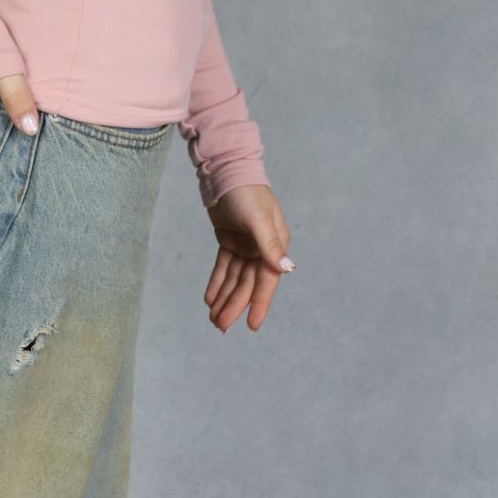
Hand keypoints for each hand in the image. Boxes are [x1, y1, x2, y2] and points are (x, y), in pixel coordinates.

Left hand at [202, 182, 292, 332]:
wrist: (226, 171)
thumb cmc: (247, 193)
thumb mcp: (258, 219)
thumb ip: (269, 244)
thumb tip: (287, 268)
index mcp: (275, 244)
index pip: (267, 280)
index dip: (259, 303)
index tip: (251, 324)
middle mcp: (262, 249)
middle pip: (247, 283)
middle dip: (235, 305)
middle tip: (221, 326)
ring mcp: (246, 246)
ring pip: (234, 278)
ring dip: (225, 298)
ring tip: (214, 319)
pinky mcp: (230, 242)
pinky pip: (224, 267)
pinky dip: (217, 282)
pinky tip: (210, 300)